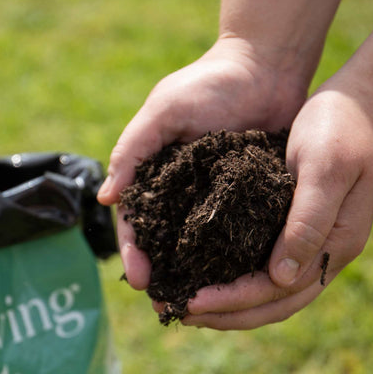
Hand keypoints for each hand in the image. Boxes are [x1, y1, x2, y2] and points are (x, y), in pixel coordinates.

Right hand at [97, 38, 307, 288]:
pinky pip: (238, 229)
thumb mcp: (165, 110)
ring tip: (200, 304)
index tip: (142, 280)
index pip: (138, 220)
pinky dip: (232, 254)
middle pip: (167, 239)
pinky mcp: (249, 194)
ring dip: (197, 272)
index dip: (135, 251)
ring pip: (201, 242)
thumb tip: (106, 198)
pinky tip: (236, 277)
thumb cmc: (211, 84)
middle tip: (168, 304)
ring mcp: (217, 194)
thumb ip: (134, 149)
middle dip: (164, 272)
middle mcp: (184, 189)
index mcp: (158, 172)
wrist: (265, 69)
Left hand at [182, 80, 372, 329]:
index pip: (278, 290)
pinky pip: (271, 267)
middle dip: (227, 313)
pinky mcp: (302, 228)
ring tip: (192, 305)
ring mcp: (317, 243)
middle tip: (181, 313)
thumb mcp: (325, 168)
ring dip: (233, 305)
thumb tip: (280, 278)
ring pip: (273, 293)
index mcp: (336, 243)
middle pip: (274, 303)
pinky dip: (243, 280)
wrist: (359, 103)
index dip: (233, 301)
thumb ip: (308, 222)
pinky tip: (216, 275)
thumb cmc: (341, 127)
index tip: (191, 302)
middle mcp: (326, 252)